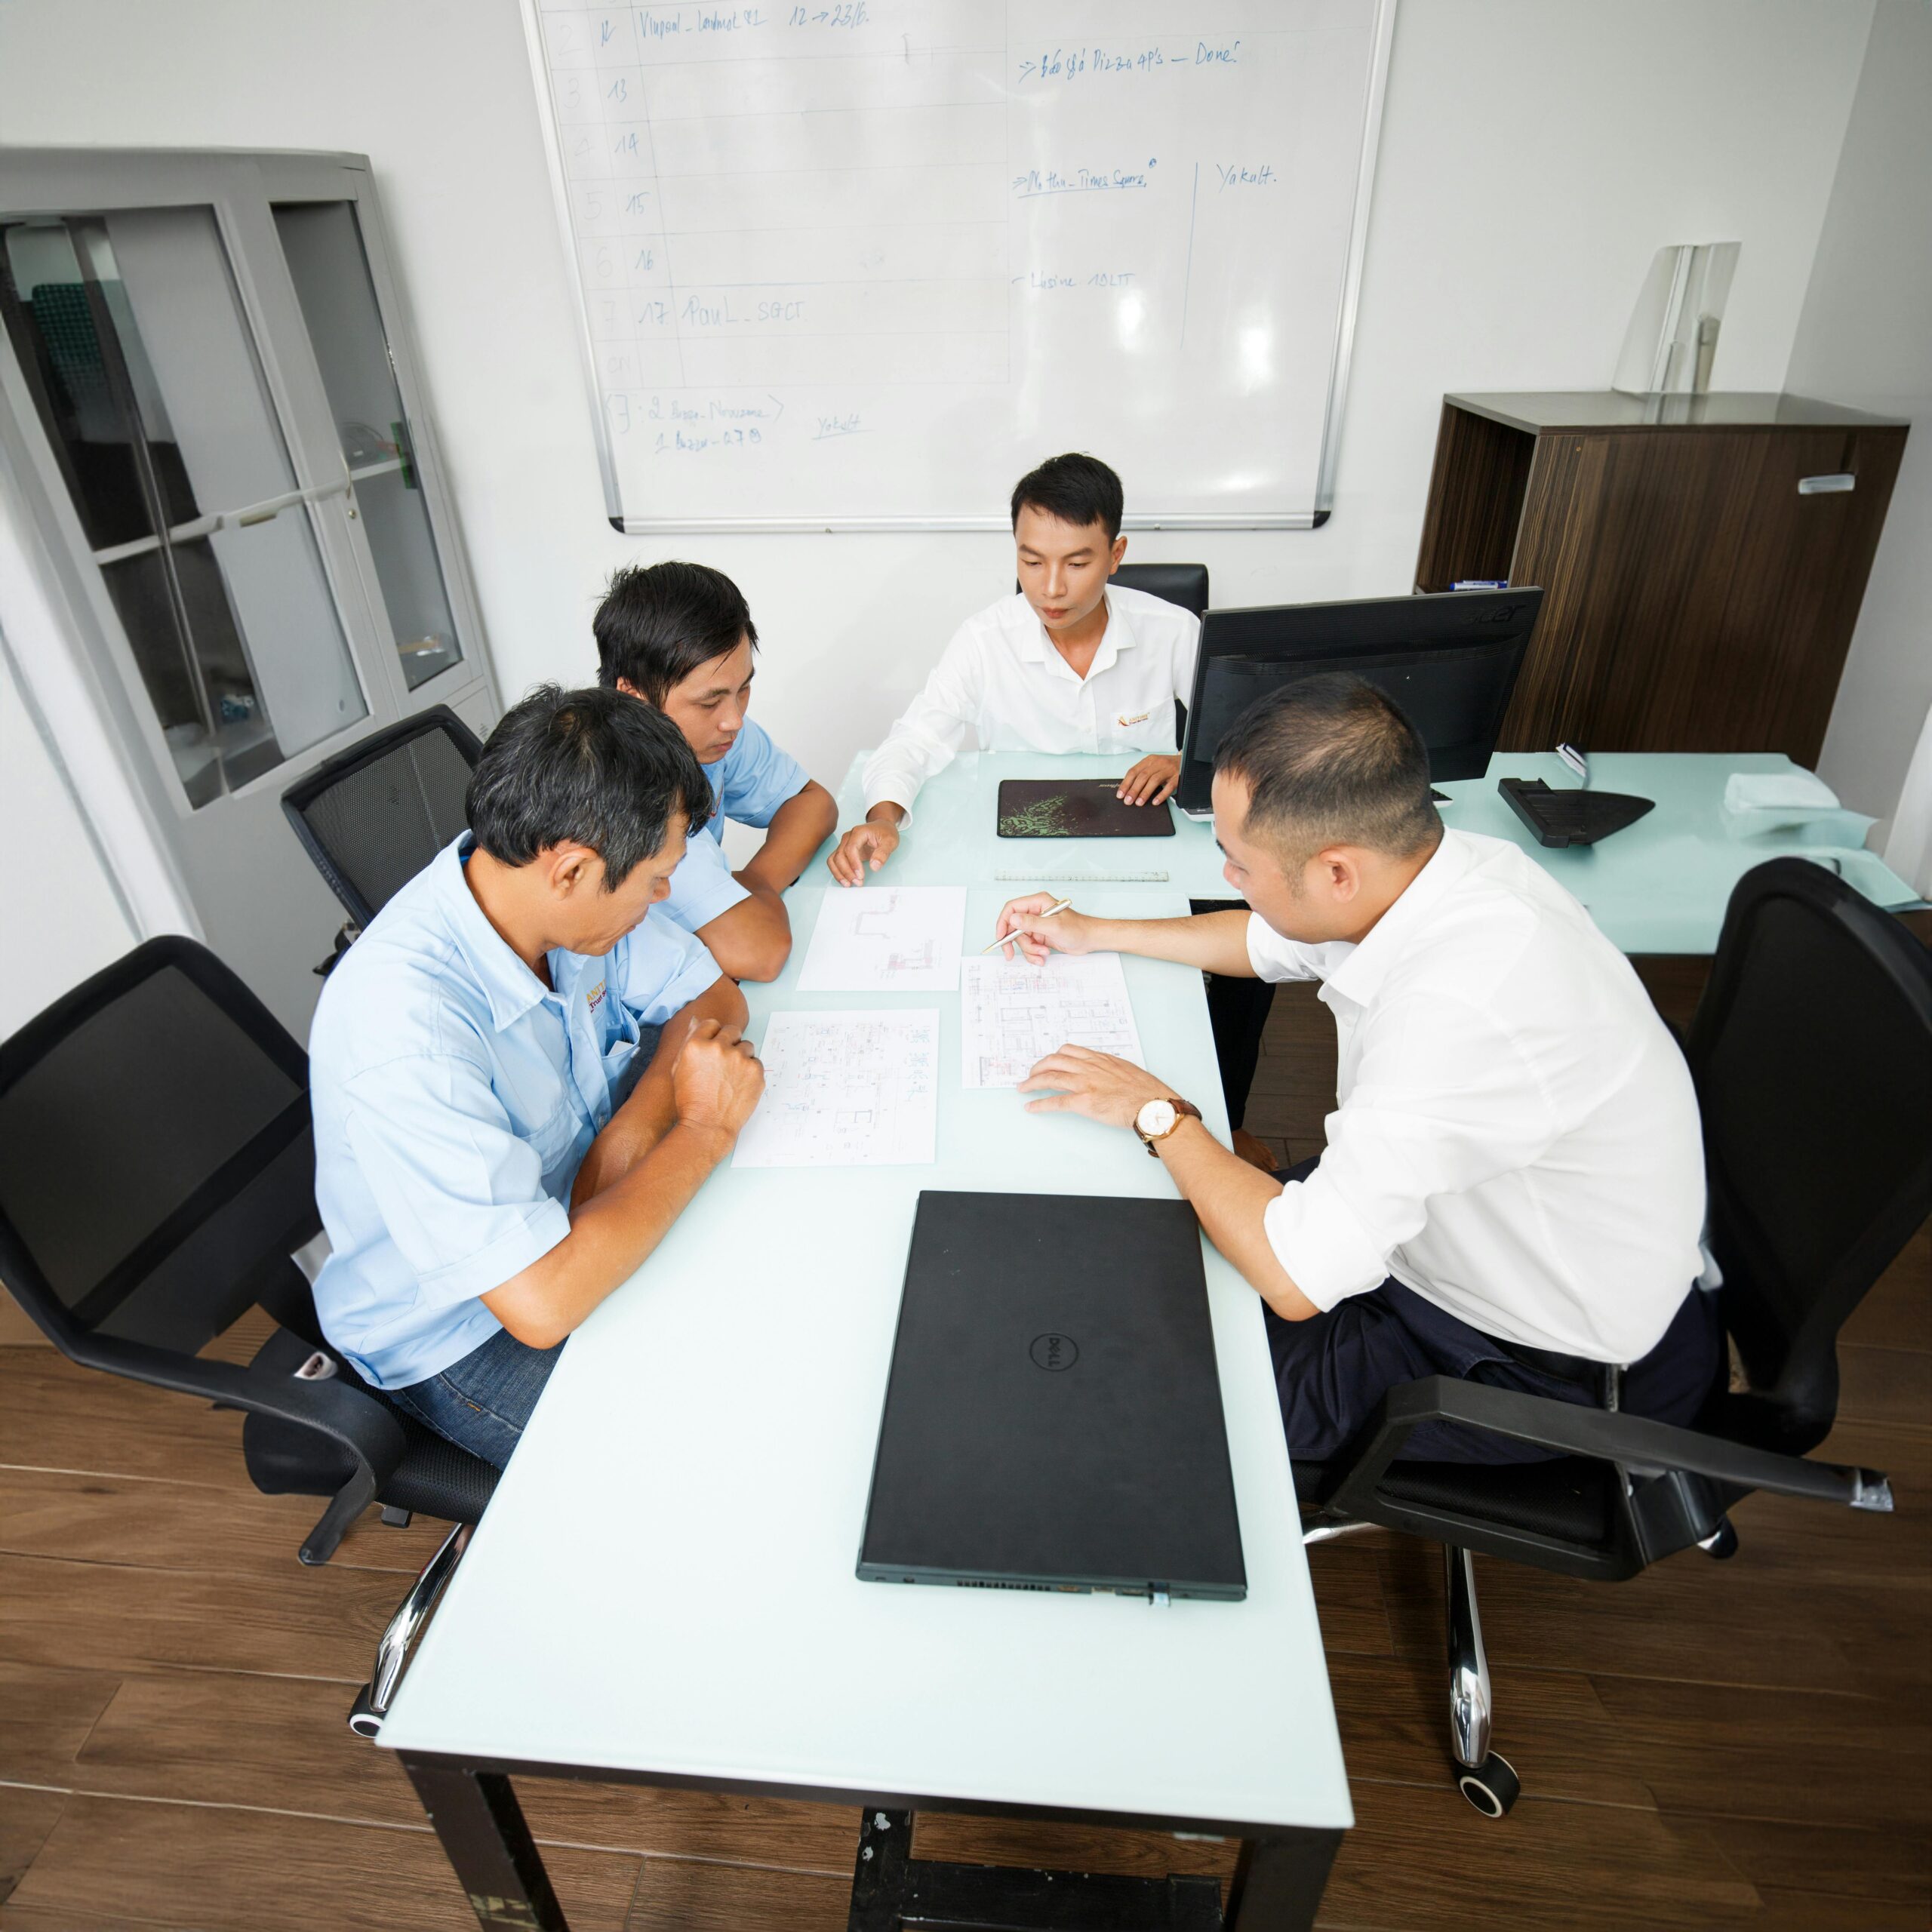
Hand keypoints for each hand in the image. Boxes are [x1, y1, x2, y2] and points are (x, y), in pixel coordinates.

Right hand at [671, 1019, 763, 1140]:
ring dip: (741, 1057)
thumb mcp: (680, 1068)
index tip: (714, 1047)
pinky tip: (739, 1086)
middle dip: (729, 1043)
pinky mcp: (756, 1071)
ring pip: (747, 1046)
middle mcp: (718, 1047)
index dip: (713, 1035)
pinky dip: (750, 1072)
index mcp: (696, 1045)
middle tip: (725, 1063)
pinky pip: (756, 1063)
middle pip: (732, 1031)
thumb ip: (689, 1042)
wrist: (707, 1126)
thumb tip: (696, 1021)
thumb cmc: (690, 1101)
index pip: (712, 1023)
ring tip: (732, 1078)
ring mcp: (739, 1059)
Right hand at [826, 815, 899, 885]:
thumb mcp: (890, 841)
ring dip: (840, 873)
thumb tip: (874, 866)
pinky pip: (834, 861)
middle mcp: (848, 837)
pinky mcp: (843, 851)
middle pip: (840, 855)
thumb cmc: (885, 832)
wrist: (882, 827)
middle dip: (847, 871)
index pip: (851, 848)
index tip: (861, 876)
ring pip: (834, 859)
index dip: (854, 864)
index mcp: (859, 832)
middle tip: (858, 882)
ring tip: (849, 884)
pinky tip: (845, 881)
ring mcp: (844, 844)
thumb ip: (883, 853)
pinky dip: (837, 872)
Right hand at [991, 894, 1100, 964]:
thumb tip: (1013, 920)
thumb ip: (1032, 923)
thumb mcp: (1054, 927)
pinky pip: (1028, 947)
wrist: (1090, 940)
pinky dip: (1034, 954)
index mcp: (1038, 903)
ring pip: (1021, 940)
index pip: (1012, 908)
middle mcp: (1035, 912)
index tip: (1000, 937)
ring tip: (1043, 953)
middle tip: (1010, 955)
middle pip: (1013, 927)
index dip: (1003, 922)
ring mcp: (1037, 925)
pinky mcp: (1040, 936)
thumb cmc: (1078, 929)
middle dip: (1015, 943)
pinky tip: (1043, 956)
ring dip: (1029, 950)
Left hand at [1018, 1045, 1172, 1128]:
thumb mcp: (1127, 1070)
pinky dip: (1039, 1104)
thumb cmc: (1146, 1091)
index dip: (1055, 1056)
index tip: (1049, 1062)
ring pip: (1050, 1078)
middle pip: (1054, 1061)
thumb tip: (1106, 1073)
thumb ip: (1112, 1069)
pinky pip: (1055, 1102)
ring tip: (1023, 1088)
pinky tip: (1031, 1108)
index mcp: (1100, 1059)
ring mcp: (1085, 1083)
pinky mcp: (1084, 1102)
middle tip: (1031, 1075)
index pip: (1069, 1051)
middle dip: (1038, 1067)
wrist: (1152, 1104)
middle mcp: (1089, 1067)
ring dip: (1032, 1083)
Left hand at [1117, 754, 1179, 806]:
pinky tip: (1155, 802)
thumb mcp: (1153, 766)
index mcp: (1149, 760)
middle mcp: (1158, 763)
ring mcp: (1169, 769)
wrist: (1186, 761)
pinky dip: (1161, 795)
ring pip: (1154, 780)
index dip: (1126, 783)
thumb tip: (1128, 790)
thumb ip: (1142, 774)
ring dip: (1145, 793)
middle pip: (1143, 776)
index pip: (1134, 771)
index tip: (1120, 794)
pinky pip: (1169, 787)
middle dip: (1133, 790)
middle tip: (1128, 801)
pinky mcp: (1177, 777)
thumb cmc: (1167, 766)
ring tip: (1139, 803)